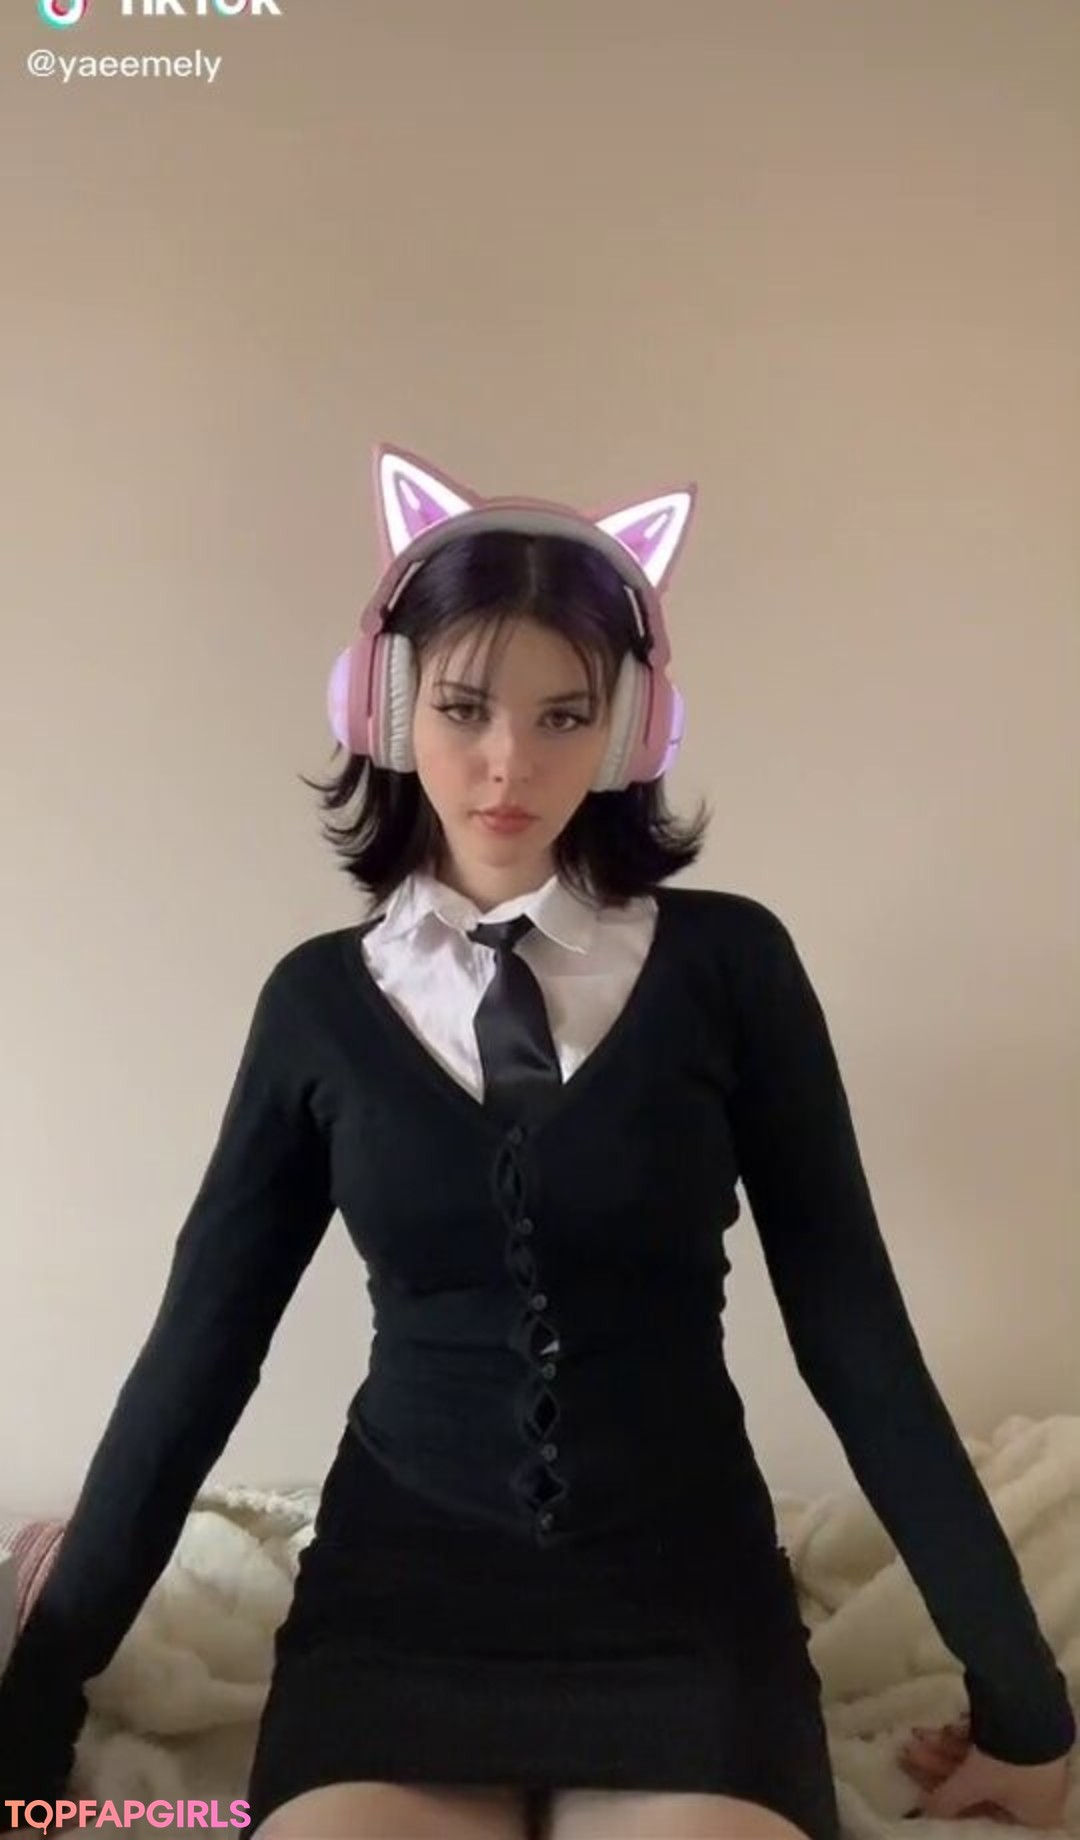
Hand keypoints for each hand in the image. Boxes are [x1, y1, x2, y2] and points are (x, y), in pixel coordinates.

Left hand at [899, 1717, 1069, 1827]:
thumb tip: (926, 1811)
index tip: (924, 1790)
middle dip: (940, 1767)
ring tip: (917, 1734)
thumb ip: (947, 1801)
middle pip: (979, 1784)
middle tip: (909, 1753)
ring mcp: (1031, 1757)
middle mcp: (1036, 1788)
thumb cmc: (1006, 1759)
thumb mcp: (971, 1784)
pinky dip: (962, 1734)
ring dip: (944, 1747)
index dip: (951, 1802)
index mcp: (1033, 1812)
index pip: (985, 1814)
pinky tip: (943, 1725)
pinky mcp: (1022, 1729)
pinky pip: (987, 1739)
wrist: (1031, 1707)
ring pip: (979, 1758)